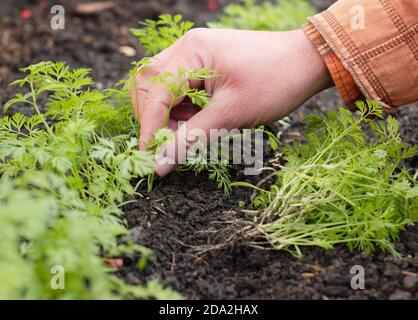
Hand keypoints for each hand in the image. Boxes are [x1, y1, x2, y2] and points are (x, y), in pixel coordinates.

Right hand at [131, 28, 332, 175]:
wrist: (308, 61)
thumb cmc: (276, 82)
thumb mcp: (232, 114)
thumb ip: (191, 139)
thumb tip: (159, 166)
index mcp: (192, 51)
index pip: (155, 93)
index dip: (149, 128)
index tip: (150, 158)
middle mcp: (187, 48)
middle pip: (149, 86)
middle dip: (154, 119)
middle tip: (171, 145)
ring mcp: (194, 54)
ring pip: (162, 89)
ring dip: (169, 116)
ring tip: (191, 134)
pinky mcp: (203, 65)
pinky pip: (180, 90)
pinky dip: (183, 111)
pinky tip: (200, 123)